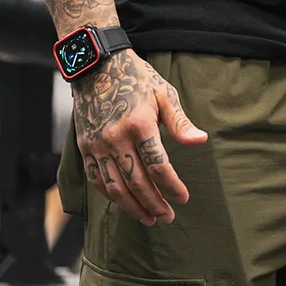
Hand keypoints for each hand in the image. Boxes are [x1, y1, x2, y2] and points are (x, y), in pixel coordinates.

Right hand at [72, 48, 206, 226]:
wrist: (97, 67)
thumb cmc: (137, 79)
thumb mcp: (164, 95)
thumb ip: (180, 122)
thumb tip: (200, 141)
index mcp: (139, 125)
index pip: (158, 166)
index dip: (171, 186)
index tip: (183, 198)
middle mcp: (115, 138)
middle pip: (137, 182)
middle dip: (154, 203)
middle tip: (168, 218)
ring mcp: (97, 145)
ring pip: (115, 187)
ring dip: (133, 207)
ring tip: (149, 218)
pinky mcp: (85, 148)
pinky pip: (97, 180)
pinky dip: (111, 196)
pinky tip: (125, 204)